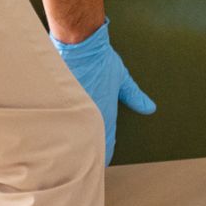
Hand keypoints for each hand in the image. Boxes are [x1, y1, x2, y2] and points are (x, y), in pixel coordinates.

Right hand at [51, 19, 155, 163]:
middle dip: (85, 152)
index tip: (101, 160)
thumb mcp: (122, 79)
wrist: (79, 44)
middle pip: (87, 145)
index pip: (105, 146)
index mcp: (105, 115)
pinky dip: (59, 126)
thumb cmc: (101, 60)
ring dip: (72, 141)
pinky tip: (55, 130)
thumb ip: (134, 96)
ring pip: (72, 136)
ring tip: (69, 149)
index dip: (103, 154)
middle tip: (84, 157)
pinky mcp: (59, 103)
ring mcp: (73, 111)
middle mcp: (89, 117)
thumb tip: (149, 108)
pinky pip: (59, 122)